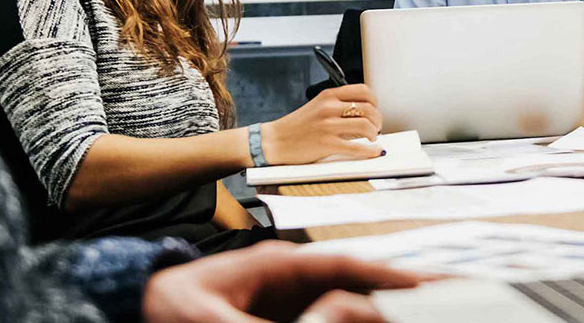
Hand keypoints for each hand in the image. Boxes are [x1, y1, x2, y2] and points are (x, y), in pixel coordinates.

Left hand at [142, 241, 430, 322]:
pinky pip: (324, 317)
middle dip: (398, 290)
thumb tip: (319, 322)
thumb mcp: (210, 318)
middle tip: (445, 298)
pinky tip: (377, 316)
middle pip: (355, 285)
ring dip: (380, 306)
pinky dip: (353, 317)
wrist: (138, 308)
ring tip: (425, 309)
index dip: (386, 274)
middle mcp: (291, 282)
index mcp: (277, 265)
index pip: (342, 266)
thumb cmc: (169, 305)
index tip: (423, 286)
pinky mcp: (283, 320)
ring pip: (345, 304)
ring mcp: (289, 304)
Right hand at [263, 84, 382, 164]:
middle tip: (376, 127)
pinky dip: (370, 151)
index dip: (375, 101)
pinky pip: (356, 147)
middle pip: (368, 108)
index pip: (363, 90)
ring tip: (372, 137)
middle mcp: (329, 108)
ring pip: (365, 125)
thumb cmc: (296, 126)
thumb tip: (364, 112)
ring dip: (374, 133)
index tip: (375, 109)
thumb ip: (337, 105)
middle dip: (378, 119)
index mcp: (328, 96)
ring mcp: (328, 126)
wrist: (275, 141)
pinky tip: (373, 151)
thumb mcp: (317, 106)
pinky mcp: (327, 144)